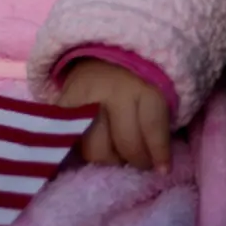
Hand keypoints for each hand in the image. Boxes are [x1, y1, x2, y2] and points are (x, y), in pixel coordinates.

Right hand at [56, 58, 171, 172]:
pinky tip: (93, 151)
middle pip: (125, 142)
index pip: (151, 126)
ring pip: (96, 150)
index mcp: (142, 84)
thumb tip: (160, 164)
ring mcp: (85, 100)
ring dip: (110, 160)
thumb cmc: (135, 77)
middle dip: (137, 160)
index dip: (159, 153)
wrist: (99, 54)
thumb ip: (157, 119)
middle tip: (141, 163)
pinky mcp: (62, 108)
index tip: (163, 170)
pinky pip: (71, 143)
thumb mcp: (156, 88)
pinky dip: (82, 152)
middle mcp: (113, 91)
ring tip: (118, 155)